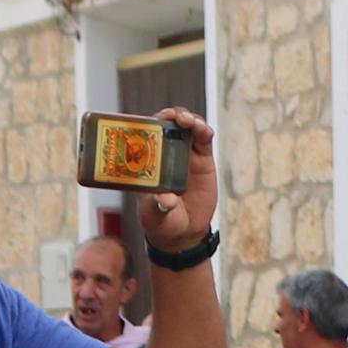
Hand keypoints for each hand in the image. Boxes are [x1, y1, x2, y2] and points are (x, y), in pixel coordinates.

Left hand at [135, 108, 218, 253]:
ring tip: (189, 122)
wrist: (184, 232)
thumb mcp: (155, 216)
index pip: (144, 135)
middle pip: (165, 125)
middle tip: (173, 116)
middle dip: (169, 115)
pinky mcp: (202, 159)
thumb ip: (158, 207)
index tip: (151, 120)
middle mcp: (164, 154)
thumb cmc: (162, 221)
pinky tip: (203, 129)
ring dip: (188, 119)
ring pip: (186, 127)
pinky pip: (204, 139)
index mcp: (146, 162)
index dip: (147, 123)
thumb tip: (165, 200)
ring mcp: (183, 154)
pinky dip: (204, 130)